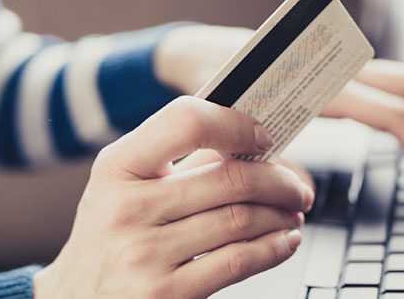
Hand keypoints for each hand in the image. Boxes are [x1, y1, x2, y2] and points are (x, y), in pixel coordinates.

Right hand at [34, 97, 314, 298]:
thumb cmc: (108, 239)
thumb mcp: (123, 190)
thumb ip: (176, 164)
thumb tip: (250, 143)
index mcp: (116, 168)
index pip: (186, 121)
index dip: (236, 124)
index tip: (262, 136)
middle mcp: (126, 209)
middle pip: (229, 178)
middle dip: (278, 180)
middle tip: (295, 186)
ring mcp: (144, 254)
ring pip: (241, 220)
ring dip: (281, 215)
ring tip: (291, 212)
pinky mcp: (165, 294)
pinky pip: (238, 261)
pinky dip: (274, 248)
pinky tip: (282, 241)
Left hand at [155, 26, 403, 187]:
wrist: (204, 58)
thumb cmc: (216, 93)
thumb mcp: (233, 135)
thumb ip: (263, 165)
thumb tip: (302, 194)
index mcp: (319, 85)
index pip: (392, 114)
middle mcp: (339, 69)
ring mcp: (344, 67)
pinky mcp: (342, 72)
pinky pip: (393, 83)